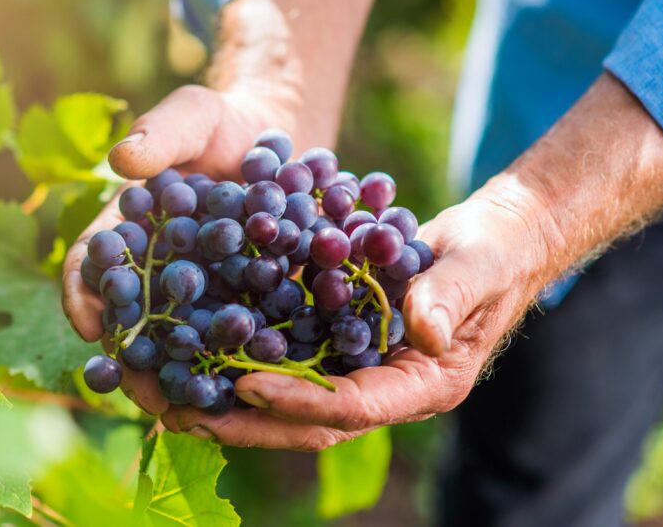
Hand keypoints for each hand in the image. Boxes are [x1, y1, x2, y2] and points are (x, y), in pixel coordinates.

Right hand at [61, 84, 306, 413]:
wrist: (279, 137)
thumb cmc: (221, 123)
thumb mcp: (192, 116)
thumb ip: (160, 134)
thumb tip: (121, 159)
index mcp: (125, 231)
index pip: (90, 266)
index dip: (83, 293)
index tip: (88, 322)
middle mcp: (152, 271)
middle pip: (132, 319)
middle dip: (134, 357)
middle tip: (141, 388)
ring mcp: (197, 294)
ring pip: (180, 341)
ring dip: (184, 374)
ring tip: (194, 406)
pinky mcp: (243, 305)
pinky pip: (234, 338)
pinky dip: (236, 362)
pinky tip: (249, 387)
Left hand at [162, 180, 559, 448]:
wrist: (489, 241)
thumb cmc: (494, 251)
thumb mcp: (479, 265)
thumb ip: (452, 297)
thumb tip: (425, 332)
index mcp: (422, 385)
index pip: (353, 407)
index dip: (299, 400)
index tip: (244, 385)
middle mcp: (383, 387)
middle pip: (306, 420)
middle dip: (245, 420)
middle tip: (180, 409)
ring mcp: (356, 368)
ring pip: (286, 397)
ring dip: (229, 399)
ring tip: (169, 390)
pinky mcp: (336, 341)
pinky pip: (284, 358)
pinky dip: (241, 355)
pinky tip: (192, 345)